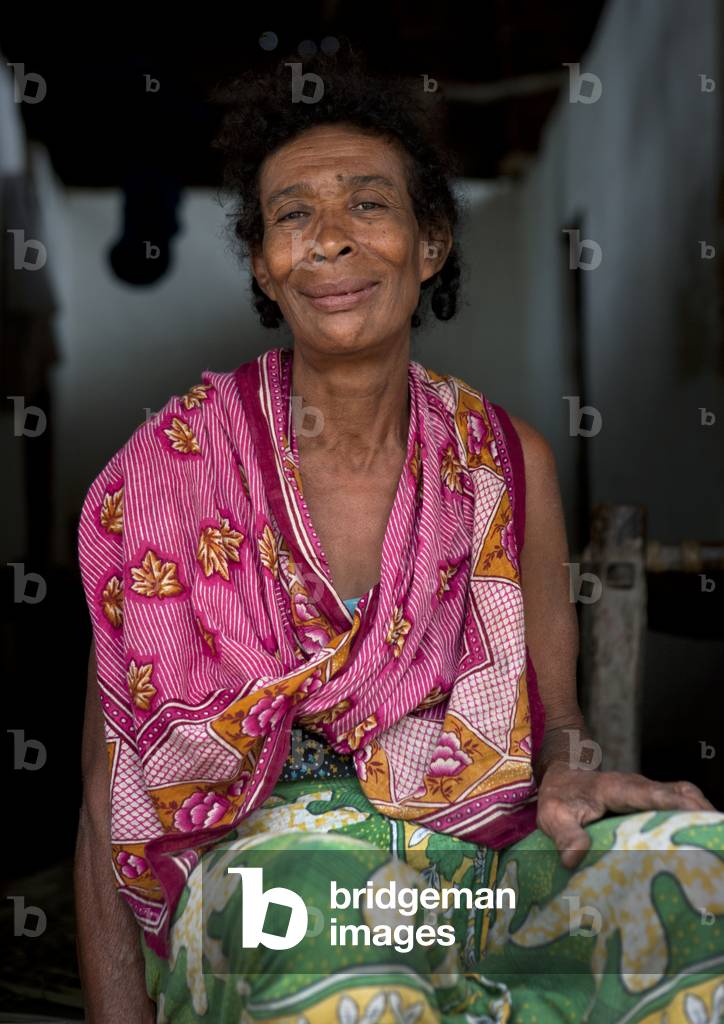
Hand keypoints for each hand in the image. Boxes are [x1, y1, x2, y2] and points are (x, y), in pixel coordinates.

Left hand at [536, 762, 716, 869]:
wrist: (563, 778)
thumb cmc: (561, 797)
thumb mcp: (554, 816)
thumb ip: (566, 834)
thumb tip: (572, 860)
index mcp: (619, 789)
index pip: (654, 794)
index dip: (678, 805)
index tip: (702, 816)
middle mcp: (640, 788)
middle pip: (681, 794)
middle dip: (703, 813)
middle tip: (717, 839)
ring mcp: (649, 794)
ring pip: (685, 798)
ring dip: (702, 817)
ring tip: (715, 843)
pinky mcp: (653, 802)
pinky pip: (680, 806)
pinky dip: (694, 820)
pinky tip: (700, 842)